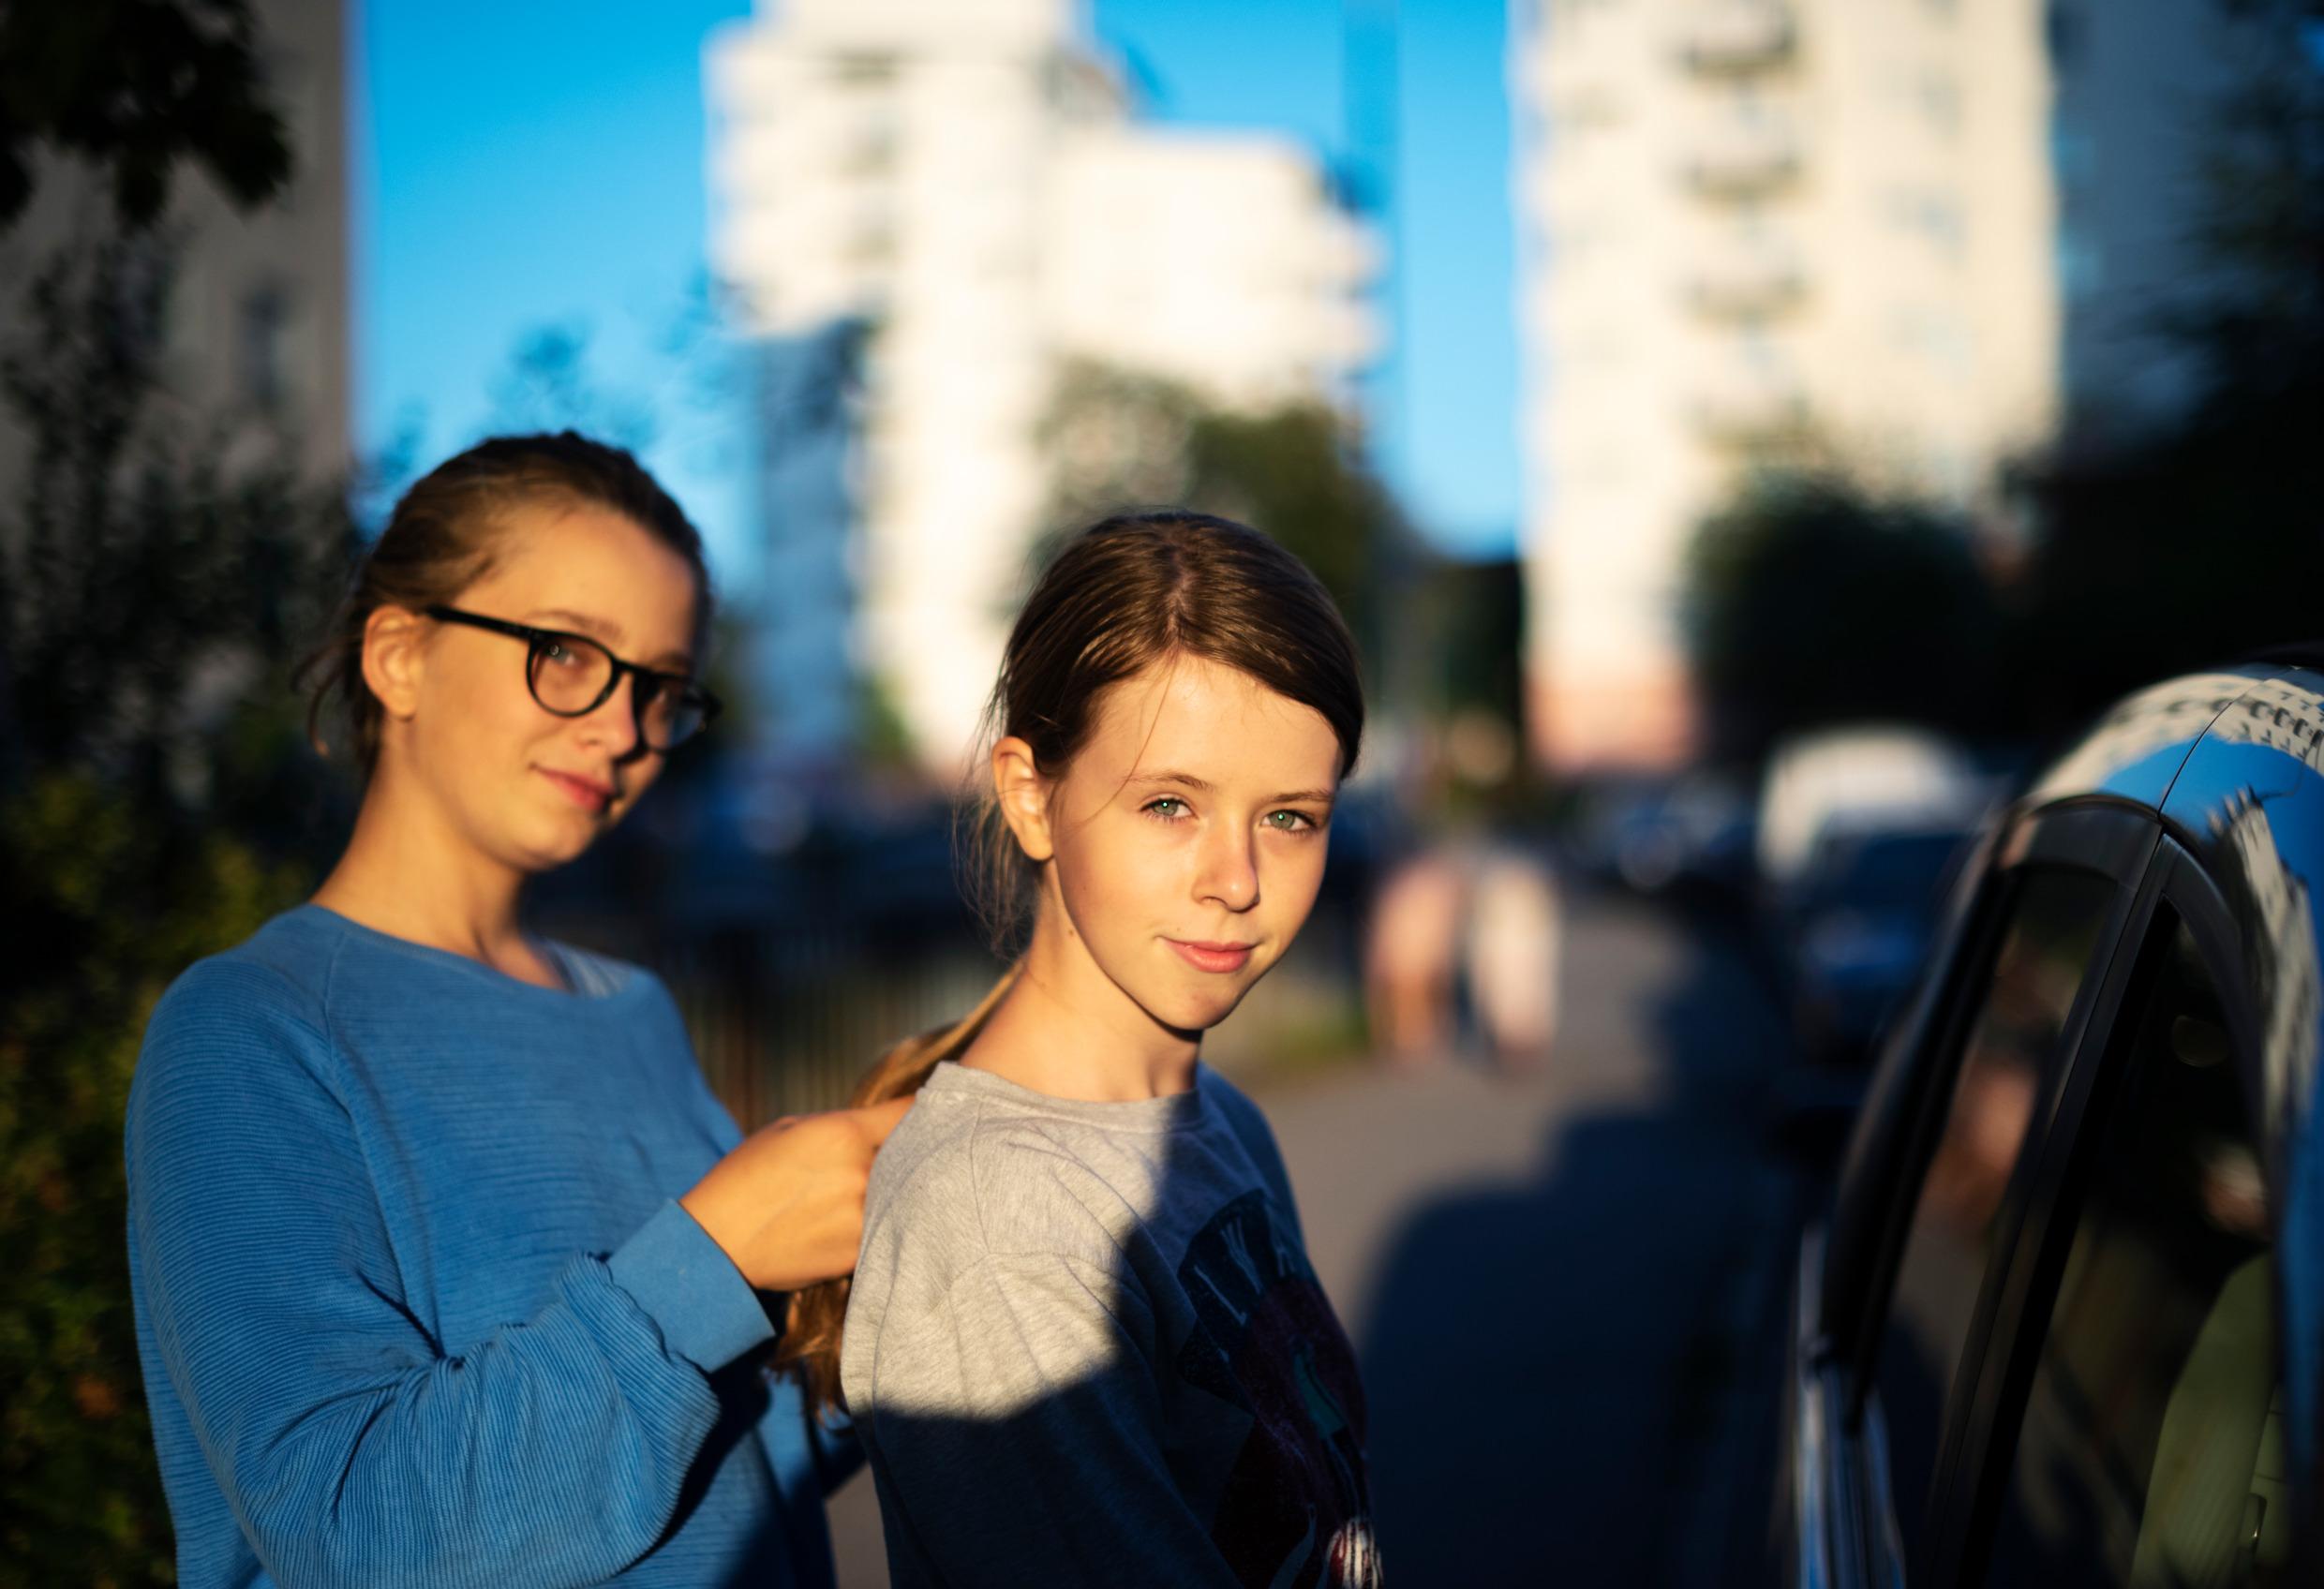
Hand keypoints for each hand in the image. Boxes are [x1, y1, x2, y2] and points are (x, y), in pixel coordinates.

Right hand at [680, 1097, 912, 1291]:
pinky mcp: (859, 1255)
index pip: (907, 1113)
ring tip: (864, 1196)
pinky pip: (884, 1231)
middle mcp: (861, 1174)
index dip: (922, 1109)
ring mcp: (863, 1218)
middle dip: (912, 1153)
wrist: (718, 1243)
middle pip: (912, 1156)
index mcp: (843, 1134)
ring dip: (895, 1193)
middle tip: (918, 1152)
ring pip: (900, 1197)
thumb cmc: (746, 1178)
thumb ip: (842, 1124)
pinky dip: (879, 1225)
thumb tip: (884, 1125)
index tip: (933, 1110)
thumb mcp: (789, 1130)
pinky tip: (849, 1224)